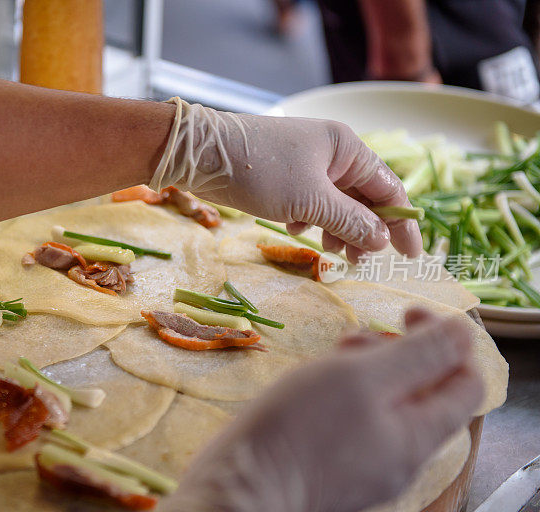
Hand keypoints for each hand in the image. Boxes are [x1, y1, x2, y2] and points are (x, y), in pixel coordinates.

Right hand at [149, 308, 482, 511]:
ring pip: (388, 407)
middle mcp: (402, 458)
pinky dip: (348, 396)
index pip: (465, 382)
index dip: (447, 340)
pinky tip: (316, 386)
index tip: (408, 312)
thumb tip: (462, 333)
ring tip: (332, 357)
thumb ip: (419, 355)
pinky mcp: (336, 467)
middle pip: (425, 393)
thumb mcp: (362, 377)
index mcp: (418, 436)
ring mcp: (368, 466)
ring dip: (369, 371)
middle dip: (400, 352)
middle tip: (357, 338)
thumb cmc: (298, 429)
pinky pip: (360, 424)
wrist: (240, 485)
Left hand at [150, 100, 422, 261]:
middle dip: (363, 230)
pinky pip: (310, 200)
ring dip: (336, 228)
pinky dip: (309, 218)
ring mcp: (307, 161)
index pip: (390, 189)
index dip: (403, 224)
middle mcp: (332, 151)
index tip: (411, 256)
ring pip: (335, 202)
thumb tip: (382, 241)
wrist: (201, 154)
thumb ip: (351, 221)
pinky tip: (294, 229)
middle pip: (363, 197)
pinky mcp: (284, 174)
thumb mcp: (310, 201)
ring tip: (326, 249)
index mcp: (348, 148)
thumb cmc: (260, 171)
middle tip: (356, 261)